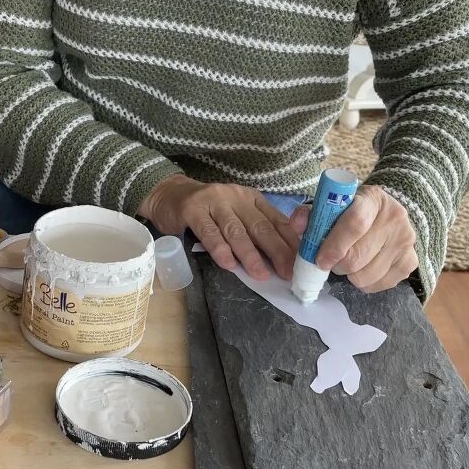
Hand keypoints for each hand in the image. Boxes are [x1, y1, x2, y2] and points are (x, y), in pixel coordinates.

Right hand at [138, 175, 299, 279]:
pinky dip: (220, 249)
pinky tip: (229, 264)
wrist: (168, 194)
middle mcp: (236, 196)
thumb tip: (279, 258)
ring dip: (250, 254)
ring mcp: (214, 201)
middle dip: (276, 251)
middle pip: (260, 226)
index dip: (289, 243)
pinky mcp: (193, 209)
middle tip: (286, 273)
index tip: (300, 264)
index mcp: (251, 198)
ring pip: (236, 230)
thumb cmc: (206, 210)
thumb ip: (253, 229)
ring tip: (260, 274)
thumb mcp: (235, 213)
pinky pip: (209, 232)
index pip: (276, 221)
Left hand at [289, 185, 417, 292]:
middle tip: (330, 261)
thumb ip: (310, 214)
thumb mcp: (330, 206)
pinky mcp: (411, 261)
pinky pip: (379, 284)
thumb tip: (297, 225)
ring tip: (348, 262)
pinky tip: (363, 268)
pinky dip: (365, 283)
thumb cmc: (350, 212)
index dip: (334, 246)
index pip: (355, 224)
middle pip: (357, 256)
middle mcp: (394, 217)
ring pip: (366, 275)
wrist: (386, 214)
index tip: (319, 260)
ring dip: (349, 275)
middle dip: (336, 265)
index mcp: (371, 199)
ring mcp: (406, 240)